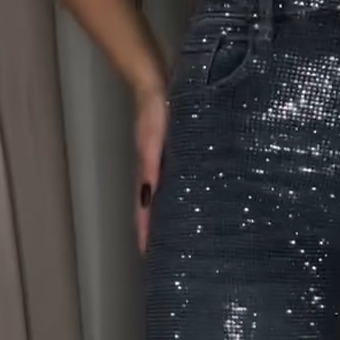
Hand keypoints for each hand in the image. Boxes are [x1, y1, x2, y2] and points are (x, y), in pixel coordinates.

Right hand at [134, 85, 167, 255]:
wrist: (154, 81)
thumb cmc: (154, 109)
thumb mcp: (153, 138)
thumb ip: (151, 163)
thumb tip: (148, 194)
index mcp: (148, 173)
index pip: (144, 211)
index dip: (145, 234)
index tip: (147, 257)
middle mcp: (155, 173)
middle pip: (154, 210)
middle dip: (159, 234)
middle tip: (168, 257)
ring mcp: (164, 165)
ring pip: (167, 199)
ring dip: (170, 218)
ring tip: (183, 240)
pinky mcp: (174, 155)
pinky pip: (175, 184)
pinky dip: (180, 198)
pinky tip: (195, 205)